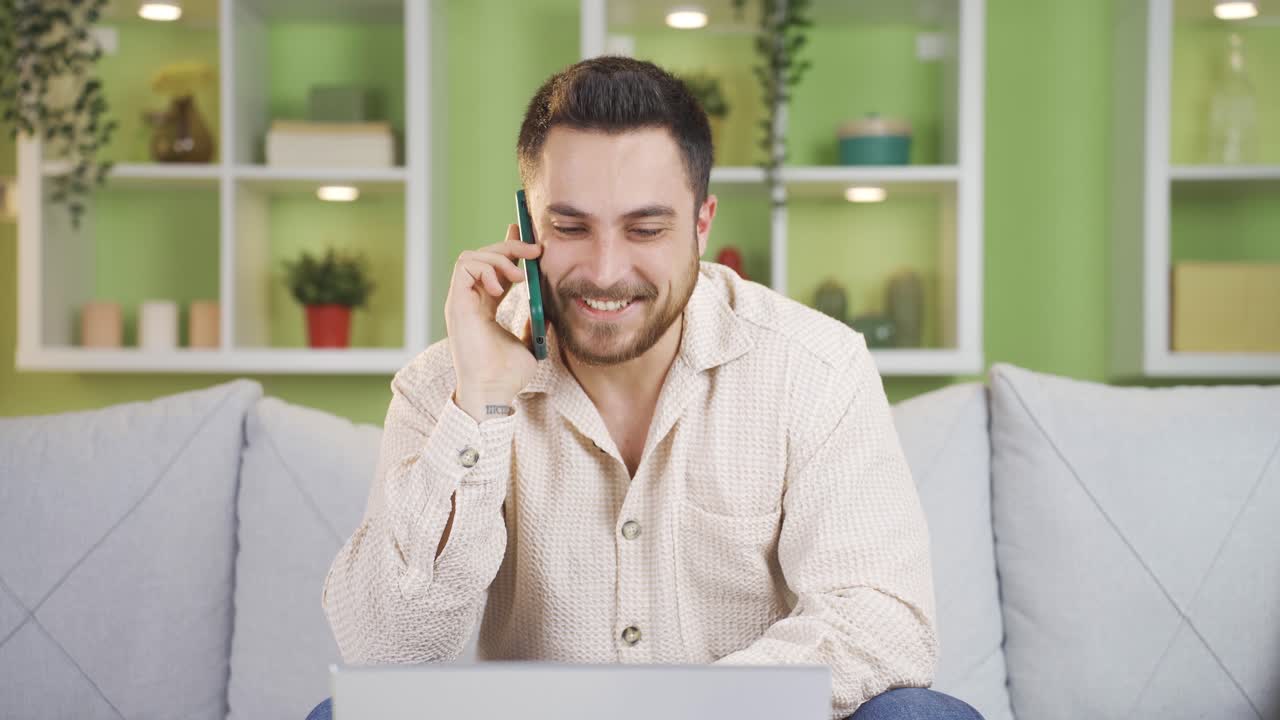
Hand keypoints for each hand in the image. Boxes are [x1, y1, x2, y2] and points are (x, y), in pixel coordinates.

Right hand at [444, 224, 542, 420]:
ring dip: (498, 257)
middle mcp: (470, 300)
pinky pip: (465, 266)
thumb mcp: (530, 341)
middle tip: (535, 250)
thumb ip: (533, 321)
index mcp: (485, 307)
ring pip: (472, 256)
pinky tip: (502, 286)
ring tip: (519, 276)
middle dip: (509, 245)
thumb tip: (547, 305)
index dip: (509, 248)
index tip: (527, 236)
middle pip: (483, 256)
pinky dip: (485, 268)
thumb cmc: (508, 375)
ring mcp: (461, 301)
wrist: (494, 391)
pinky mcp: (456, 303)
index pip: (494, 268)